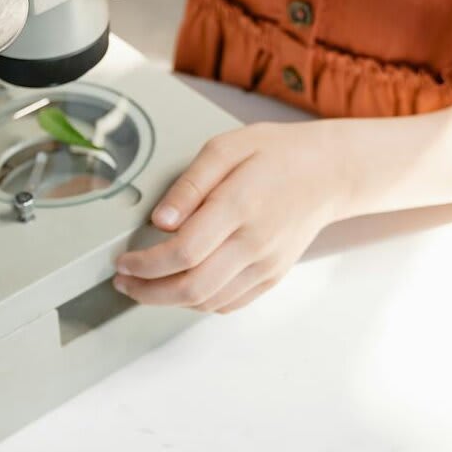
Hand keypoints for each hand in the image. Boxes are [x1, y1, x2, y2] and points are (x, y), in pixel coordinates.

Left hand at [113, 123, 352, 313]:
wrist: (329, 173)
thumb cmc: (276, 154)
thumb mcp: (226, 148)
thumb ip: (189, 184)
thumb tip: (160, 221)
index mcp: (239, 206)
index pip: (183, 252)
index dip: (144, 264)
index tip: (122, 261)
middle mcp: (254, 242)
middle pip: (192, 287)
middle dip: (147, 292)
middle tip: (123, 282)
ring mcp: (266, 264)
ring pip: (208, 302)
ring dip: (168, 301)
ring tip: (145, 286)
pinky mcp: (272, 276)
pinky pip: (229, 304)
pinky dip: (198, 303)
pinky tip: (180, 288)